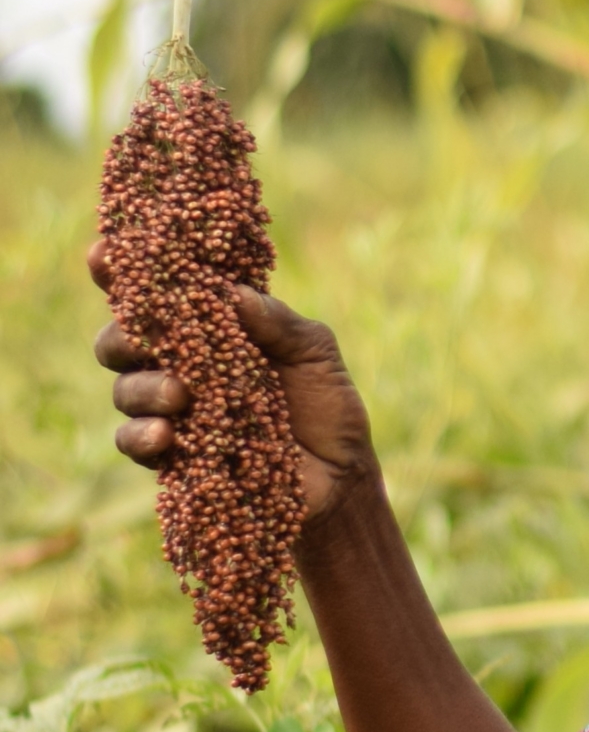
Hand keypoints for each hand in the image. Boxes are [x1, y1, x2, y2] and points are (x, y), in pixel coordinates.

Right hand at [90, 241, 379, 535]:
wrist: (341, 477)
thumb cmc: (329, 408)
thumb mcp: (316, 356)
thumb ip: (282, 324)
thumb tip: (235, 294)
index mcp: (212, 330)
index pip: (159, 296)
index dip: (123, 273)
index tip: (104, 255)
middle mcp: (182, 366)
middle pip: (121, 341)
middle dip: (123, 337)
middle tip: (149, 342)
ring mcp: (173, 411)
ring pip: (125, 390)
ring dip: (141, 388)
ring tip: (178, 395)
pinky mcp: (173, 455)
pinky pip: (133, 441)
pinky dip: (141, 436)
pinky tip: (165, 434)